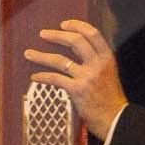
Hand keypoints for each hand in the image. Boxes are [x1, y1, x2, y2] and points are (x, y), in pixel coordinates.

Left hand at [24, 19, 127, 138]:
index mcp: (107, 58)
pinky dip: (43, 77)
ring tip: (29, 54)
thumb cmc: (111, 100)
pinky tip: (35, 77)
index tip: (64, 24)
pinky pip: (55, 79)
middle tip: (43, 34)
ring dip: (41, 56)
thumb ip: (97, 62)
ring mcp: (87, 77)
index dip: (77, 26)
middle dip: (56, 35)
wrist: (116, 120)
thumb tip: (78, 51)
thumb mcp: (109, 74)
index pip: (92, 33)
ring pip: (60, 60)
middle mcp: (98, 64)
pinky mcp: (77, 90)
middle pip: (75, 41)